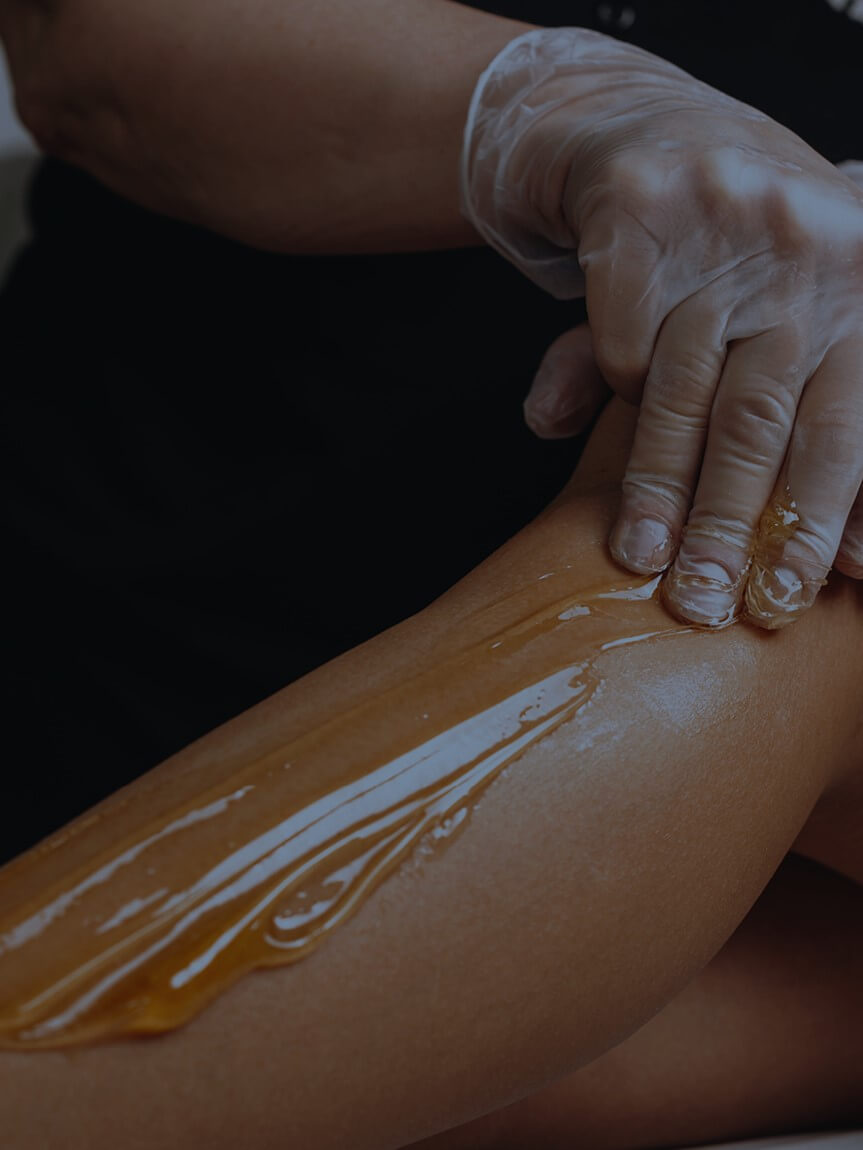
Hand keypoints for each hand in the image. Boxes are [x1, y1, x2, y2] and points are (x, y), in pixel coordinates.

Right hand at [461, 29, 862, 628]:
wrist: (655, 127)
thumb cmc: (745, 252)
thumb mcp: (796, 325)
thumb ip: (815, 436)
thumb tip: (858, 561)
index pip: (848, 424)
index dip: (819, 518)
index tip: (785, 593)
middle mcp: (808, 250)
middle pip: (761, 419)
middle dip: (727, 524)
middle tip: (701, 603)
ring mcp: (724, 224)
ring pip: (682, 390)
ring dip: (657, 487)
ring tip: (640, 559)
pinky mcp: (640, 210)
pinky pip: (620, 340)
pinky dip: (607, 392)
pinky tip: (587, 422)